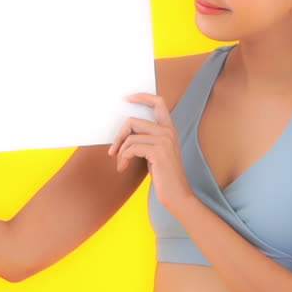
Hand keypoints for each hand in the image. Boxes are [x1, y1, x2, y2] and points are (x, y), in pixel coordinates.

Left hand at [108, 93, 194, 209]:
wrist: (178, 195)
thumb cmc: (165, 176)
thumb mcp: (156, 152)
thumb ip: (147, 138)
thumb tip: (125, 131)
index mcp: (170, 129)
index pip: (158, 102)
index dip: (142, 97)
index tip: (127, 99)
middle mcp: (168, 131)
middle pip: (133, 121)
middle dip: (119, 136)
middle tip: (113, 150)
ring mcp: (164, 140)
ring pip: (130, 137)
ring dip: (120, 152)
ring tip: (121, 163)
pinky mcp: (158, 151)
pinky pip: (131, 148)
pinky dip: (123, 159)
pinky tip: (123, 167)